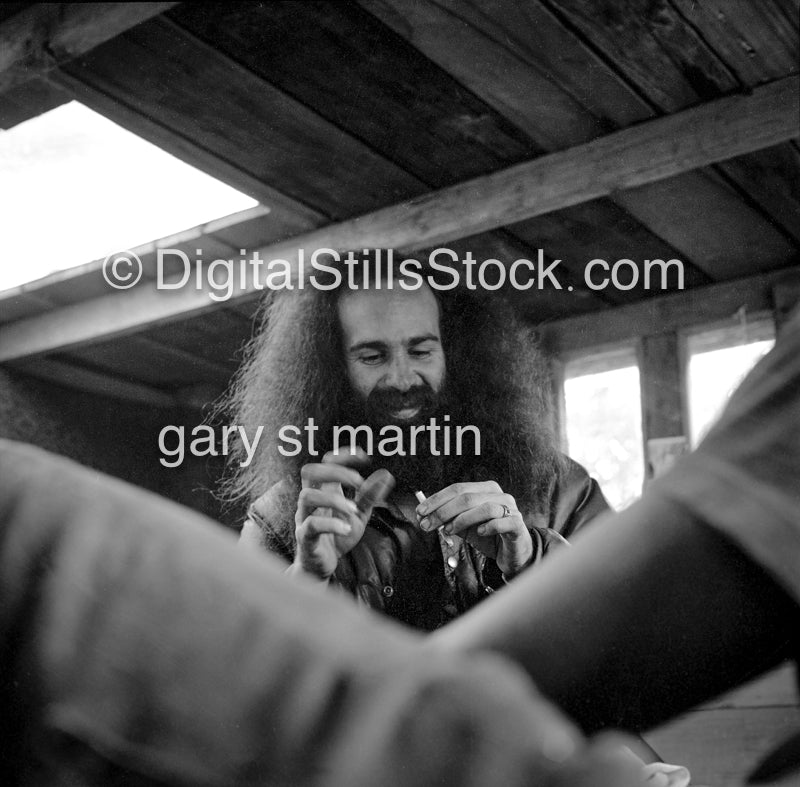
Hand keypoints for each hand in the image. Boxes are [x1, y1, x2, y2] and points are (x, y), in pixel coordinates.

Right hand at [293, 448, 393, 579]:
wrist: (322, 567)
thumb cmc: (337, 537)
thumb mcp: (359, 515)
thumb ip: (370, 496)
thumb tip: (386, 474)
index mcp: (324, 491)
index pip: (326, 463)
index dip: (343, 455)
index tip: (363, 456)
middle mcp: (311, 500)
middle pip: (310, 471)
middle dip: (335, 470)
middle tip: (358, 480)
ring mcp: (305, 517)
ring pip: (308, 496)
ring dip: (334, 499)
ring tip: (354, 509)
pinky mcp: (304, 537)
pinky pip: (311, 525)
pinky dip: (331, 525)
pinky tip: (347, 529)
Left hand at [416, 481, 532, 577]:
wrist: (512, 552)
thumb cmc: (487, 535)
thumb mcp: (463, 526)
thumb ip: (447, 519)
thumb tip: (423, 517)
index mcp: (484, 489)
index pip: (457, 489)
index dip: (437, 499)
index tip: (421, 511)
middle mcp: (498, 494)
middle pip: (467, 497)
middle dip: (443, 511)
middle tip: (427, 525)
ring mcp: (510, 508)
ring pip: (484, 507)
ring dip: (462, 519)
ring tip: (449, 531)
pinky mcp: (517, 524)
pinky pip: (502, 521)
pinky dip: (488, 526)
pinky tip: (478, 533)